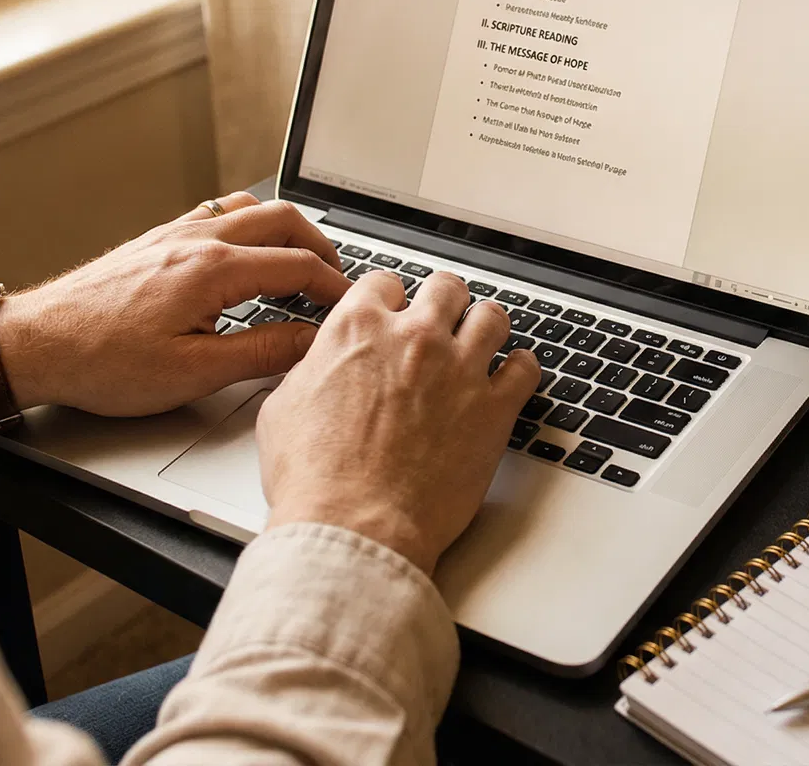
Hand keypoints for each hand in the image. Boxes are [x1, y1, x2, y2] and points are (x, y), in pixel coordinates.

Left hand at [0, 191, 350, 416]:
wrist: (33, 345)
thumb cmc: (101, 363)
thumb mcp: (193, 374)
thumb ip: (261, 354)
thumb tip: (309, 343)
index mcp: (212, 269)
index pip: (298, 266)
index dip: (335, 288)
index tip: (352, 308)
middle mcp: (196, 239)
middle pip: (283, 221)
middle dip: (322, 249)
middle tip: (337, 282)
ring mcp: (173, 234)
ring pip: (251, 208)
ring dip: (286, 231)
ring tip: (300, 264)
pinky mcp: (155, 239)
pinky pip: (217, 213)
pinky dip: (249, 226)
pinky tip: (246, 253)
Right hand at [256, 270, 540, 573]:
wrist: (355, 526)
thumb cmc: (315, 480)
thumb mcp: (283, 409)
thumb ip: (310, 372)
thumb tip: (318, 367)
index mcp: (358, 330)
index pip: (384, 283)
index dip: (390, 299)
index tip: (395, 312)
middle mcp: (414, 339)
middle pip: (445, 288)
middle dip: (443, 302)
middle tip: (442, 321)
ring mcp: (459, 370)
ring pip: (490, 317)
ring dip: (485, 327)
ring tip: (482, 342)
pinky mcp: (494, 409)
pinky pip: (525, 368)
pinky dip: (521, 368)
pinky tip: (513, 375)